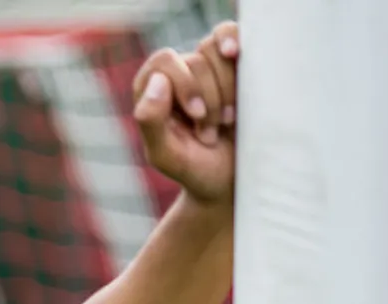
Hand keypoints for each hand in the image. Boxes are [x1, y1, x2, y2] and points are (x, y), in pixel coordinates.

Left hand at [133, 21, 240, 206]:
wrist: (231, 180)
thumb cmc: (195, 170)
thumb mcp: (166, 155)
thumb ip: (150, 121)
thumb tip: (158, 81)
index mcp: (150, 92)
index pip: (164, 63)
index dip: (185, 85)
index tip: (198, 115)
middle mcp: (176, 75)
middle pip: (194, 60)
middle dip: (210, 98)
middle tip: (211, 132)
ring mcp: (205, 69)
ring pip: (216, 51)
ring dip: (228, 89)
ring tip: (228, 121)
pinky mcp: (233, 66)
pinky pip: (233, 37)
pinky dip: (237, 48)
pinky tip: (237, 57)